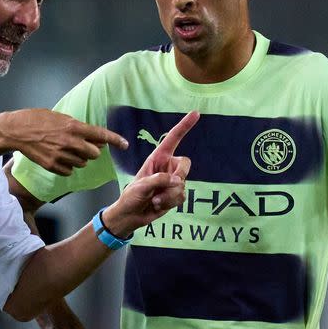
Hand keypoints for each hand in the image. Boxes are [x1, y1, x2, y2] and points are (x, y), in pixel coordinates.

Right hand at [0, 109, 127, 174]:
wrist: (15, 131)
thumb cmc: (36, 119)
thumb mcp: (60, 117)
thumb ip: (77, 127)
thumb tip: (93, 136)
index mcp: (73, 127)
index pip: (101, 134)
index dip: (116, 140)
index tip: (125, 144)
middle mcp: (70, 142)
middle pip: (94, 153)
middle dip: (93, 151)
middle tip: (85, 146)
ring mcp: (61, 155)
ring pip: (82, 163)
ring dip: (79, 158)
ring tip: (66, 149)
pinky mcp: (52, 165)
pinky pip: (69, 171)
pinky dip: (68, 166)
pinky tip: (59, 157)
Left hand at [103, 111, 198, 236]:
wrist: (132, 215)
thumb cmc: (132, 196)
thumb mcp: (142, 185)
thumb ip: (159, 180)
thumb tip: (177, 181)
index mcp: (158, 157)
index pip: (173, 138)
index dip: (184, 126)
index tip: (196, 113)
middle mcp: (168, 166)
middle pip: (185, 164)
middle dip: (178, 176)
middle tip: (167, 185)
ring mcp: (173, 181)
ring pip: (182, 184)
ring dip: (169, 195)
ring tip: (154, 200)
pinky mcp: (175, 194)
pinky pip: (182, 196)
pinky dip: (170, 202)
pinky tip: (158, 205)